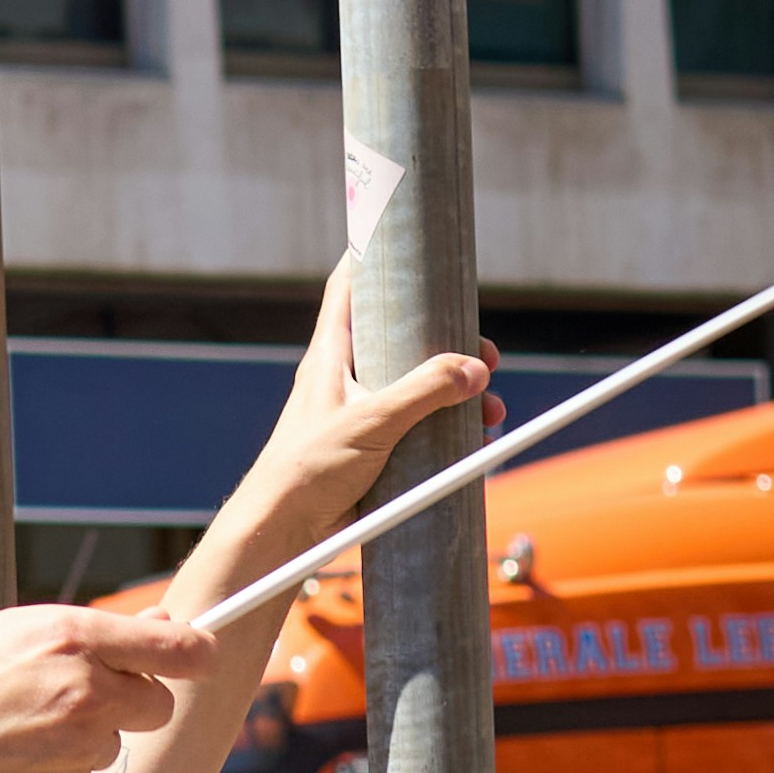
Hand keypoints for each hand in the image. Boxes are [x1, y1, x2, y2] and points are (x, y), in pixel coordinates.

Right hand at [0, 600, 215, 772]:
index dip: (196, 651)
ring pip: (111, 747)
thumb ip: (86, 636)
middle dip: (131, 704)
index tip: (203, 654)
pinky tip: (6, 765)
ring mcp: (78, 749)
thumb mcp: (9, 634)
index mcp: (70, 636)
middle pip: (156, 705)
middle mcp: (85, 691)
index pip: (174, 647)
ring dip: (81, 741)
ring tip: (14, 733)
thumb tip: (158, 627)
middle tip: (79, 701)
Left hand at [241, 258, 499, 562]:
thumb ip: (424, 391)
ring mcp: (360, 412)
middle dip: (449, 345)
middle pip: (403, 340)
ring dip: (457, 396)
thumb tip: (475, 369)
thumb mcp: (372, 421)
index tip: (413, 241)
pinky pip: (419, 428)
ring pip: (418, 388)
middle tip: (486, 356)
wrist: (283, 530)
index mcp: (332, 353)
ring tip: (490, 411)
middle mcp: (346, 376)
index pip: (351, 285)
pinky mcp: (373, 448)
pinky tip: (473, 443)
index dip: (378, 258)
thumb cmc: (307, 469)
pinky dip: (448, 431)